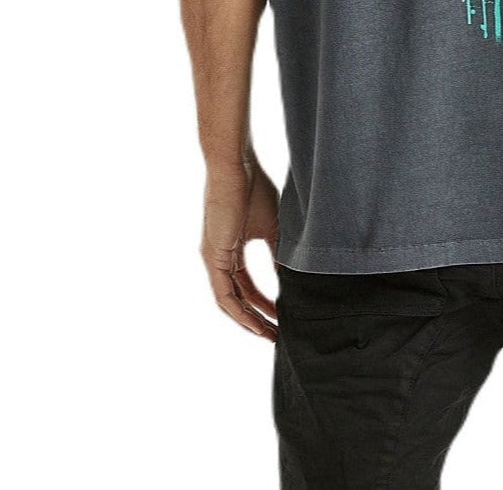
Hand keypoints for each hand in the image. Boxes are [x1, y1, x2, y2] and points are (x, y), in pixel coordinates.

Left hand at [200, 155, 279, 339]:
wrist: (236, 167)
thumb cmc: (253, 188)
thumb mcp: (272, 228)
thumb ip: (277, 255)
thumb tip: (289, 281)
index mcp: (231, 250)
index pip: (246, 287)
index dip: (263, 304)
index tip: (283, 316)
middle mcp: (219, 258)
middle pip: (237, 299)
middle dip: (257, 319)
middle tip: (277, 335)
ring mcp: (213, 259)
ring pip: (229, 302)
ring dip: (248, 321)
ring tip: (269, 334)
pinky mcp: (213, 257)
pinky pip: (223, 294)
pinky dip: (238, 311)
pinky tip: (254, 322)